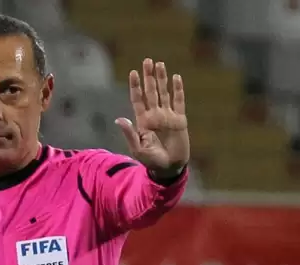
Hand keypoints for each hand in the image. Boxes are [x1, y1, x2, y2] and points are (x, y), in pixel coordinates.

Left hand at [115, 58, 189, 179]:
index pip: (138, 99)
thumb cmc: (151, 160)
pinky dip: (178, 89)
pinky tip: (176, 78)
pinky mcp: (180, 120)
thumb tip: (119, 119)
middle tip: (147, 61)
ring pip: (164, 93)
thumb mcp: (138, 148)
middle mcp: (154, 115)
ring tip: (159, 64)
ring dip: (162, 79)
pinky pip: (178, 101)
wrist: (169, 168)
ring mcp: (167, 116)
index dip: (135, 86)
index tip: (133, 72)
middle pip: (151, 91)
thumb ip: (129, 133)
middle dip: (149, 76)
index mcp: (143, 121)